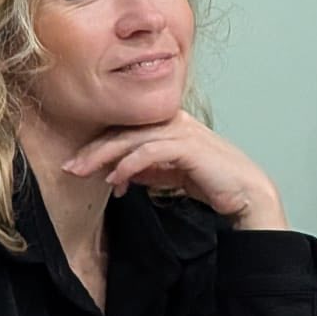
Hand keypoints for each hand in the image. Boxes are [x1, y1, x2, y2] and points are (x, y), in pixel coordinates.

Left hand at [64, 110, 288, 229]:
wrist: (246, 193)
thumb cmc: (214, 182)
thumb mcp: (171, 174)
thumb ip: (148, 168)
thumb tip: (119, 172)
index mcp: (172, 124)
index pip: (127, 128)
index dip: (99, 145)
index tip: (78, 165)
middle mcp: (176, 122)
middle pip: (124, 130)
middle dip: (93, 149)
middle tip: (70, 167)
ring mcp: (183, 132)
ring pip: (132, 137)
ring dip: (104, 155)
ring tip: (83, 172)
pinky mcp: (189, 146)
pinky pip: (149, 151)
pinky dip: (128, 164)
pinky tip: (116, 179)